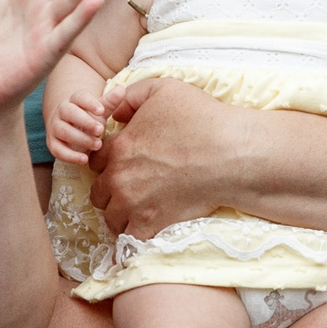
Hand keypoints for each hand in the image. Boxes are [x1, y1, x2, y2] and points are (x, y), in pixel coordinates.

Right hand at [46, 92, 105, 164]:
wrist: (69, 127)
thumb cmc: (89, 117)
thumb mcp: (100, 109)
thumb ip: (110, 101)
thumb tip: (122, 89)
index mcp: (74, 100)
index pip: (79, 97)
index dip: (89, 103)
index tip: (101, 110)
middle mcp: (62, 111)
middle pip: (69, 112)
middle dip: (85, 121)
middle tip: (101, 130)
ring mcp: (55, 127)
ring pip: (63, 131)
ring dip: (80, 138)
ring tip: (98, 145)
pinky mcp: (53, 143)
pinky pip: (57, 150)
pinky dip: (70, 156)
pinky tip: (84, 160)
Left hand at [89, 76, 231, 237]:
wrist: (231, 153)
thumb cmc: (201, 118)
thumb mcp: (163, 89)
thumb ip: (132, 96)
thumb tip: (115, 113)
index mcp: (120, 147)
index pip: (95, 160)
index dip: (107, 162)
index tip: (122, 163)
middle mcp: (120, 178)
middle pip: (99, 193)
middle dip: (111, 191)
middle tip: (130, 188)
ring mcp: (134, 204)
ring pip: (111, 218)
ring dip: (121, 214)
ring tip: (137, 210)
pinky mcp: (152, 223)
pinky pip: (130, 238)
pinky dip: (135, 234)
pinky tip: (146, 227)